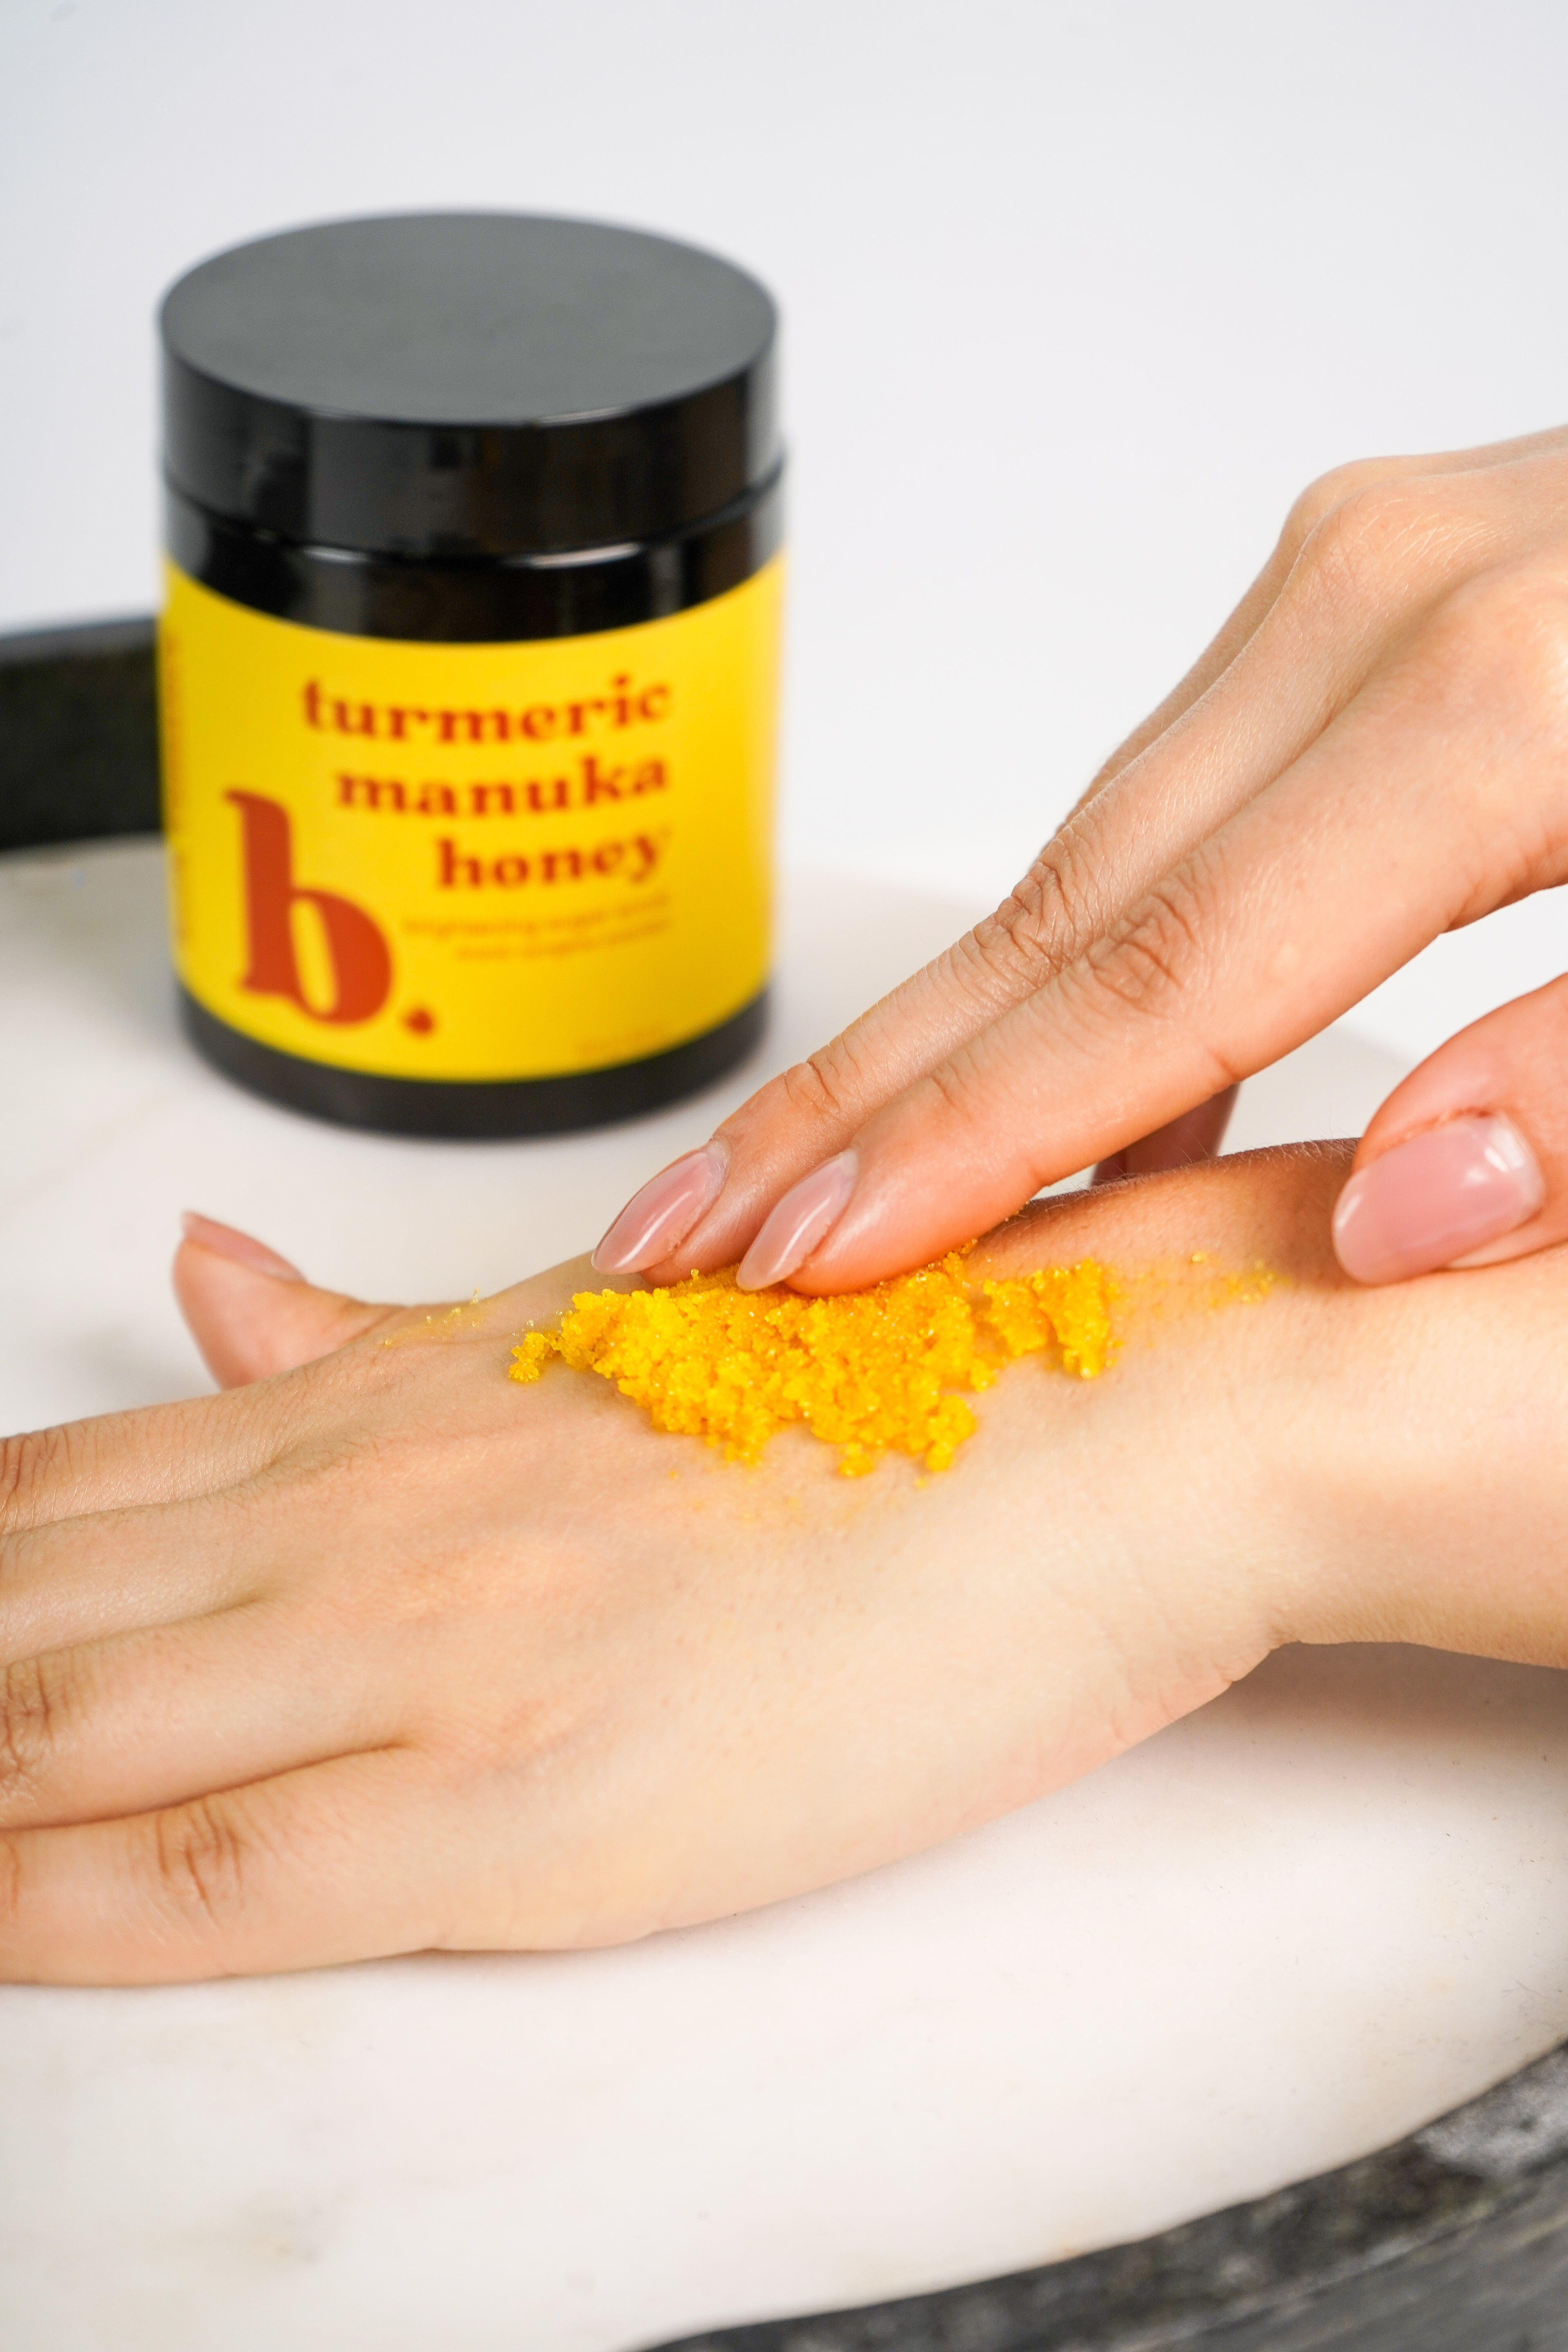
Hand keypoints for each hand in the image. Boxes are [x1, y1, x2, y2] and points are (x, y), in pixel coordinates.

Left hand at [4, 1155, 1565, 1984]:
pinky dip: (45, 1911)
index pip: (51, 1497)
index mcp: (387, 1406)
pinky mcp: (525, 1811)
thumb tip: (200, 1279)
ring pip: (62, 1733)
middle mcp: (372, 1512)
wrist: (1114, 1422)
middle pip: (23, 1611)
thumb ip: (363, 1342)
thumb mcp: (592, 1335)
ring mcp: (434, 1655)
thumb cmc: (887, 1369)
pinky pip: (207, 1880)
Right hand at [592, 428, 1567, 1294]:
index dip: (973, 1141)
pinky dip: (1070, 955)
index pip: (1161, 973)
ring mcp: (1359, 580)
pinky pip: (1172, 807)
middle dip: (863, 1095)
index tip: (810, 1261)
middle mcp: (1383, 607)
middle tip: (686, 1234)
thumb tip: (1394, 1218)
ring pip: (1091, 851)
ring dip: (938, 1032)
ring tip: (791, 1178)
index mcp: (1496, 694)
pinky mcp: (1368, 592)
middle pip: (1064, 904)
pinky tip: (1016, 1087)